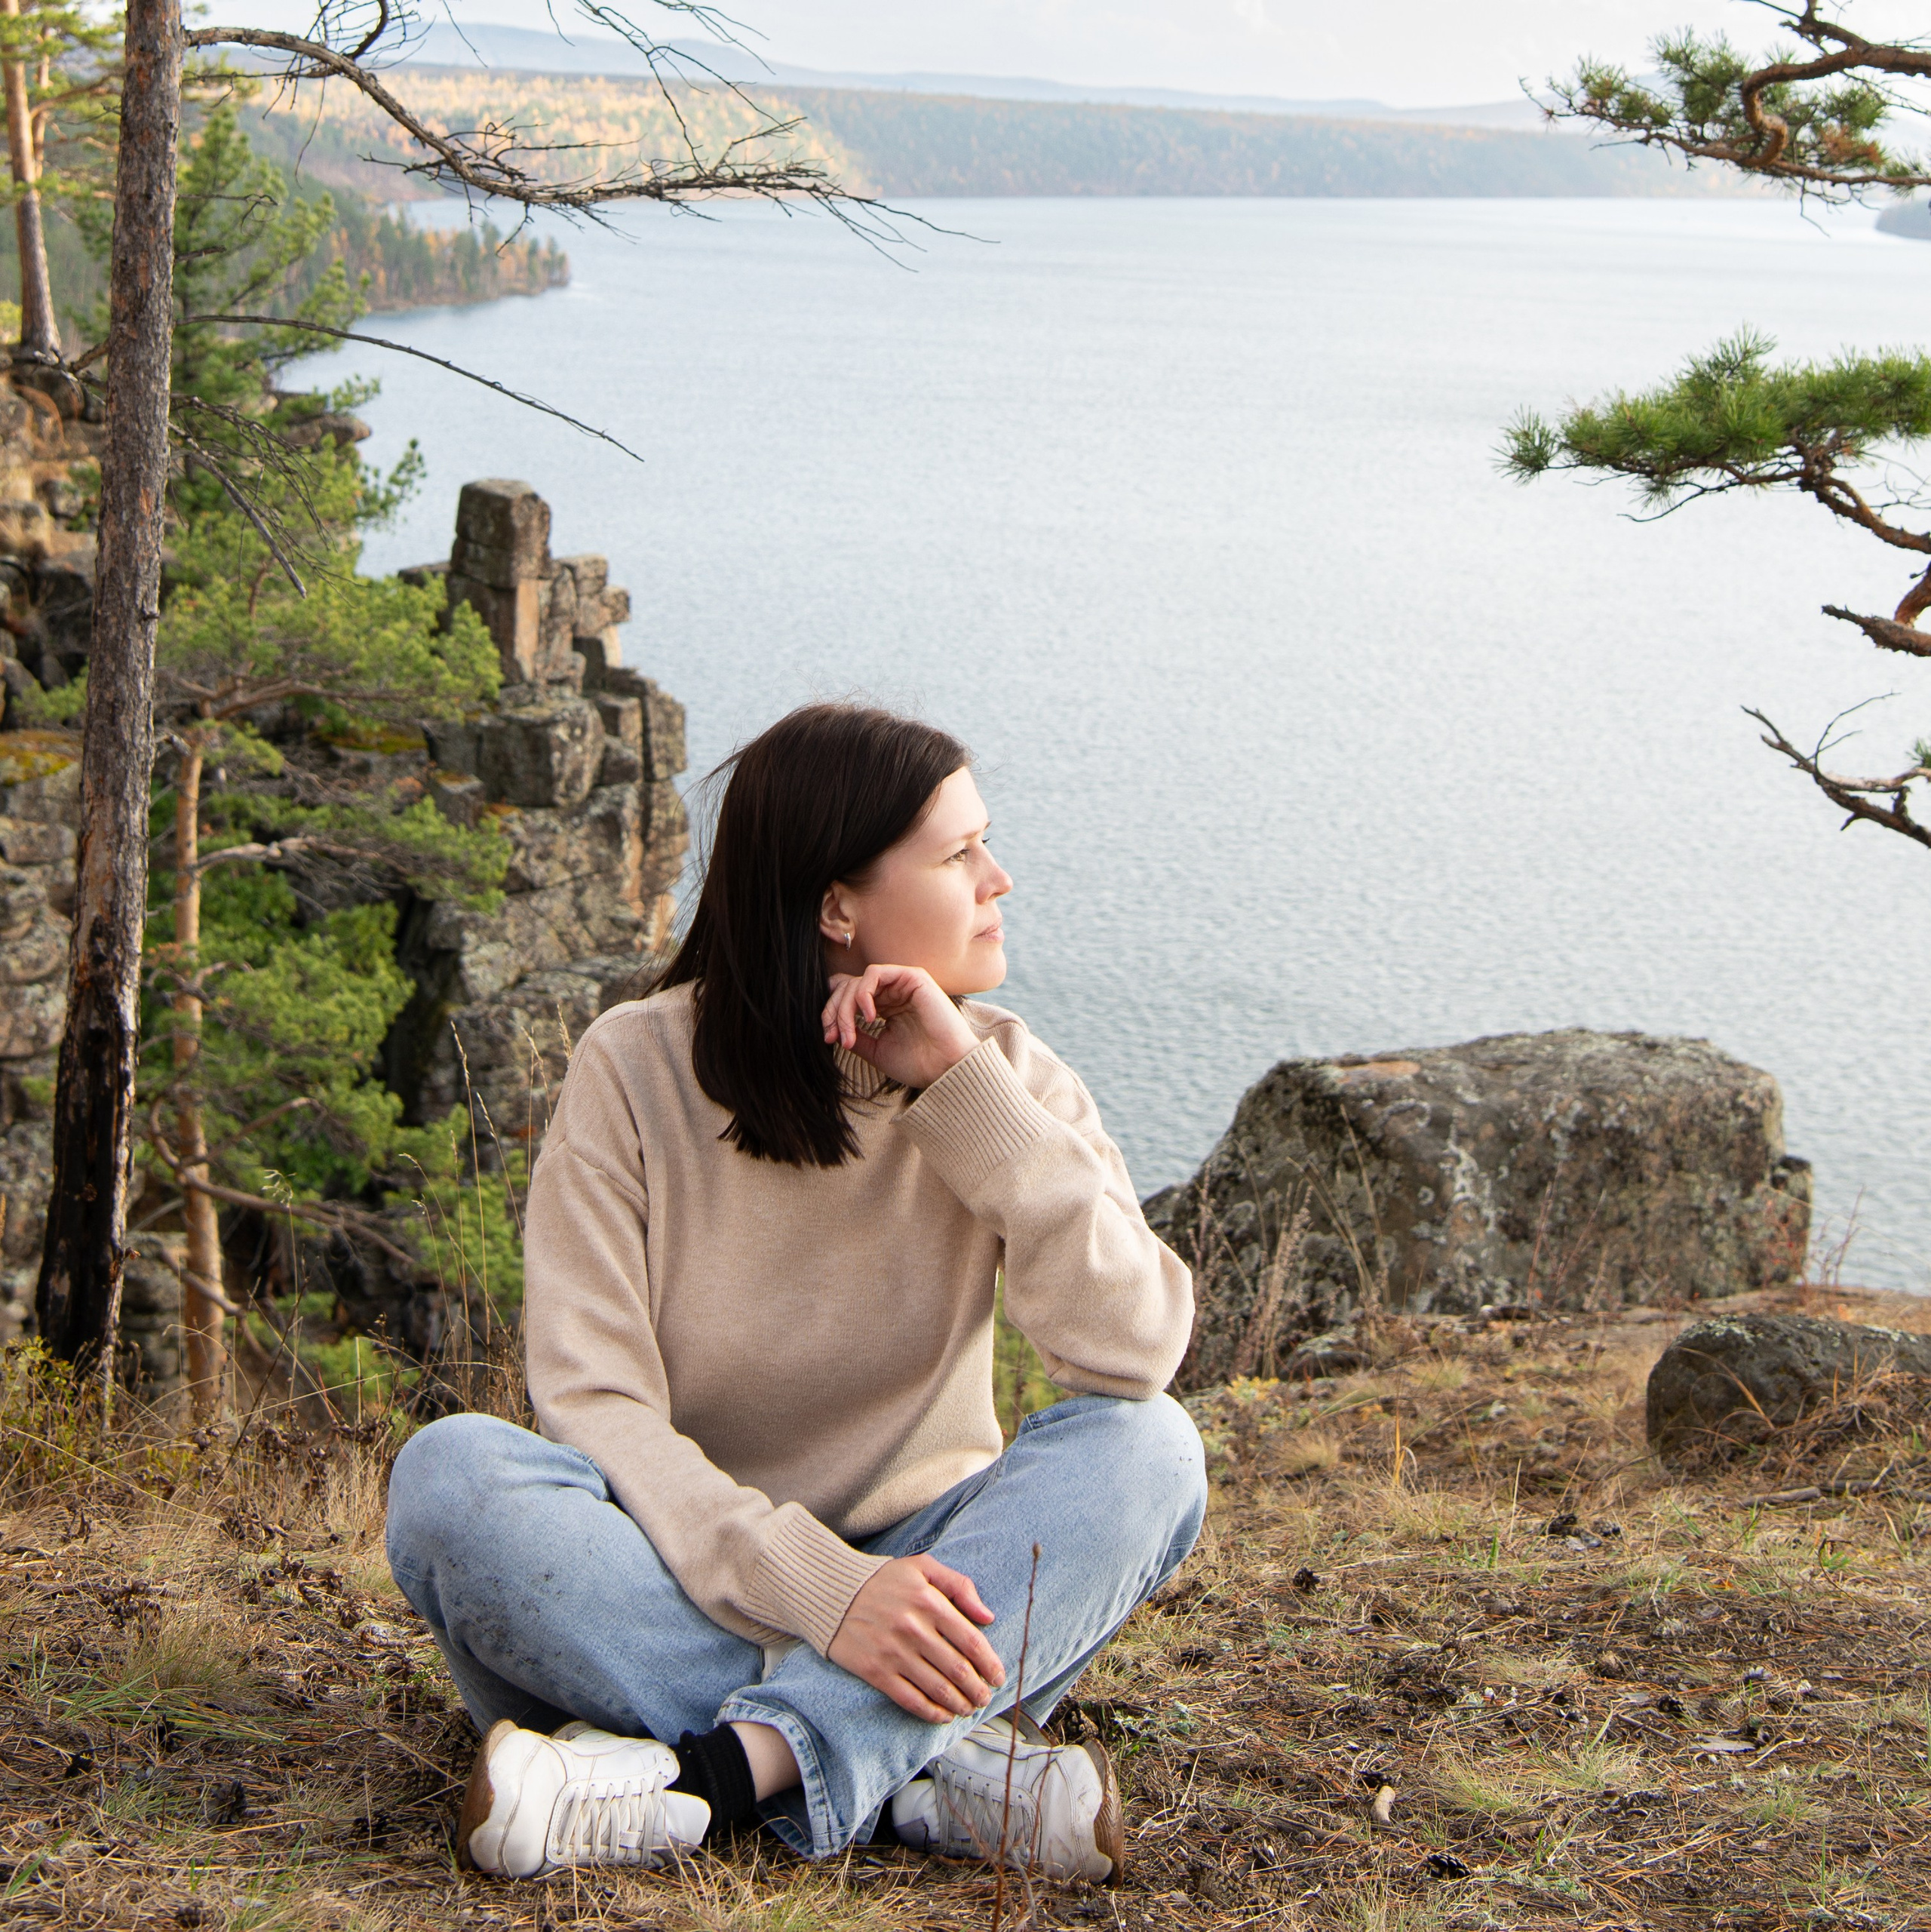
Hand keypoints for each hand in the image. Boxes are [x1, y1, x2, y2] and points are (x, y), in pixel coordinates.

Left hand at [822, 963, 979, 1089]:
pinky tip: (869, 1016)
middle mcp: (892, 993)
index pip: (848, 997)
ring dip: (846, 1006)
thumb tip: (832, 1028)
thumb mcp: (876, 1050)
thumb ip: (856, 1036)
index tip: (829, 1039)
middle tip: (833, 1036)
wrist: (946, 1069)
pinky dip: (863, 993)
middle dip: (834, 1012)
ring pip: (857, 981)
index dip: (832, 1014)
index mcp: (885, 1008)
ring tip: (851, 1032)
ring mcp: (902, 983)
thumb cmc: (918, 1063)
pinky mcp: (912, 977)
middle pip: (847, 987)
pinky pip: (875, 973)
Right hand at [828, 1553, 1005, 1721]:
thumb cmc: (883, 1580)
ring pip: (938, 1688)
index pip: (971, 1640)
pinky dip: (932, 1713)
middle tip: (985, 1698)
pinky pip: (911, 1700)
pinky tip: (943, 1715)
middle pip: (958, 1669)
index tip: (998, 1676)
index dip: (990, 1663)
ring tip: (969, 1708)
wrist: (833, 1594)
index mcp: (929, 1602)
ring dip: (960, 1704)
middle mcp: (914, 1629)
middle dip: (978, 1689)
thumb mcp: (922, 1567)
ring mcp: (894, 1653)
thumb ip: (959, 1585)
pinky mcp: (876, 1672)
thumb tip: (988, 1616)